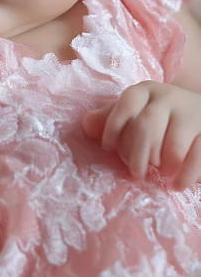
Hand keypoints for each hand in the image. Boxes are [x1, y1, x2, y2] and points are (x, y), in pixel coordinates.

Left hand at [82, 80, 200, 189]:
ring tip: (160, 173)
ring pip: (173, 145)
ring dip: (163, 165)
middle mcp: (169, 97)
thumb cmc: (160, 118)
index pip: (125, 105)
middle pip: (146, 126)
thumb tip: (86, 124)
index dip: (113, 129)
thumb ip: (110, 119)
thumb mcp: (135, 113)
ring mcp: (192, 113)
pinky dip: (185, 176)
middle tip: (136, 173)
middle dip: (137, 155)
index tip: (109, 149)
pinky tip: (177, 185)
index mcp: (145, 91)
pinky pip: (197, 158)